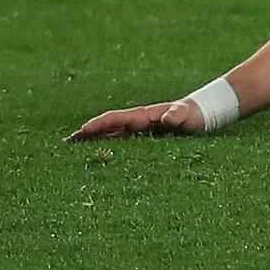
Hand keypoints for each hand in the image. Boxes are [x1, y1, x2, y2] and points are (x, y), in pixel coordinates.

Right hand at [67, 100, 204, 140]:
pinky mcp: (145, 137)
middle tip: (68, 142)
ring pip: (113, 134)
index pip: (116, 119)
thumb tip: (167, 116)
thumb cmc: (194, 116)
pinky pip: (123, 141)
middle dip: (89, 132)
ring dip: (96, 139)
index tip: (81, 131)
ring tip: (76, 149)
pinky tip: (102, 155)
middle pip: (109, 126)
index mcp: (143, 116)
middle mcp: (138, 121)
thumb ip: (177, 115)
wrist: (201, 114)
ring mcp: (140, 129)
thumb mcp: (187, 116)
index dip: (98, 125)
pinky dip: (109, 144)